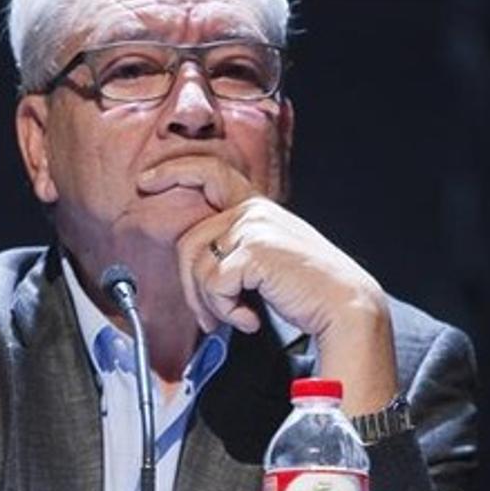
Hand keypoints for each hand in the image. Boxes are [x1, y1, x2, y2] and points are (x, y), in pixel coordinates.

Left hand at [155, 162, 397, 411]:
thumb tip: (192, 269)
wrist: (343, 306)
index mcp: (256, 207)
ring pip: (197, 266)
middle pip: (188, 242)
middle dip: (190, 289)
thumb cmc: (306, 290)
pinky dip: (226, 311)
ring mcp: (253, 227)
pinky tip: (250, 320)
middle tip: (209, 319)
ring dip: (210, 304)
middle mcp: (253, 210)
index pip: (209, 172)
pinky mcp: (253, 250)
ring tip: (236, 317)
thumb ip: (234, 250)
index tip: (145, 181)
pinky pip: (213, 284)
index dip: (174, 171)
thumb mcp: (266, 259)